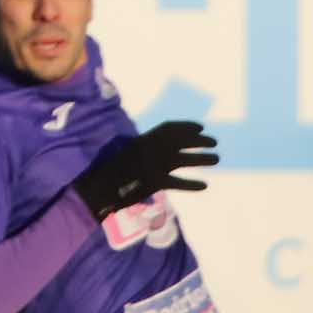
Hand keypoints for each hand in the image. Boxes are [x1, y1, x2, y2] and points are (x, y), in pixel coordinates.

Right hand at [71, 120, 215, 218]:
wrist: (96, 185)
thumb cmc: (110, 170)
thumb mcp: (127, 152)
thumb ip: (143, 149)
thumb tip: (162, 147)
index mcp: (142, 140)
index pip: (168, 128)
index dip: (186, 126)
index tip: (201, 127)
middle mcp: (149, 149)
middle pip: (180, 141)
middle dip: (200, 140)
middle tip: (214, 142)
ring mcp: (152, 164)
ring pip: (183, 159)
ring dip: (202, 158)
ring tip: (216, 159)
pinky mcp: (153, 181)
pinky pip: (177, 182)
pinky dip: (191, 184)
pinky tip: (204, 185)